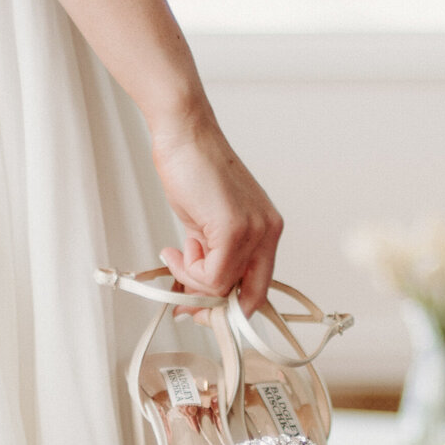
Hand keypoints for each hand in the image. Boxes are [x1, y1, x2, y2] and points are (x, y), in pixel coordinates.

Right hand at [149, 103, 282, 315]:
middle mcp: (268, 231)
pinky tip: (175, 250)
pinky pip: (210, 275)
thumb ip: (211, 258)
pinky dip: (186, 270)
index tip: (202, 310)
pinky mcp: (233, 228)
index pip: (259, 287)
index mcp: (268, 230)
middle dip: (213, 306)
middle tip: (186, 303)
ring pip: (222, 286)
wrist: (184, 135)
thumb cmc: (193, 171)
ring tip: (178, 253)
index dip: (231, 307)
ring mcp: (254, 230)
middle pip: (247, 296)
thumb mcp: (208, 225)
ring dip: (192, 278)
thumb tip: (196, 295)